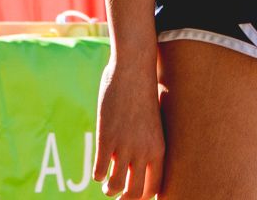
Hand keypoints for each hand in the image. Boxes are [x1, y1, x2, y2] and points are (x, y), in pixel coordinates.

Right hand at [93, 47, 162, 197]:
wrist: (134, 69)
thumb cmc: (144, 93)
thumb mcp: (154, 123)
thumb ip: (149, 144)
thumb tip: (139, 162)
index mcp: (159, 148)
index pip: (154, 188)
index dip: (143, 196)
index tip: (134, 194)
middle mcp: (144, 151)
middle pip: (135, 194)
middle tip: (118, 194)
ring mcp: (124, 146)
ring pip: (115, 187)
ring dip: (109, 189)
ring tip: (107, 184)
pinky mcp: (106, 138)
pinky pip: (98, 171)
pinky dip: (97, 174)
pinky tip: (98, 165)